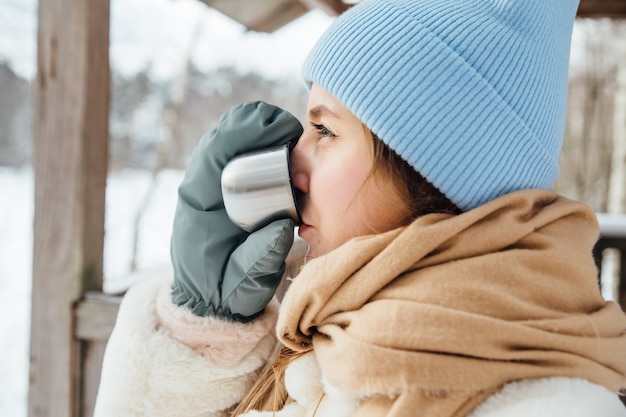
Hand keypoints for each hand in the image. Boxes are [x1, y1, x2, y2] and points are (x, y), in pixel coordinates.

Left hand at [170, 101, 302, 321]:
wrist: (210, 298)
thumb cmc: (227, 290)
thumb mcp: (244, 284)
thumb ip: (262, 259)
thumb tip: (284, 227)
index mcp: (198, 204)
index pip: (215, 152)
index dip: (247, 132)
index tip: (283, 130)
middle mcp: (199, 186)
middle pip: (221, 135)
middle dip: (256, 122)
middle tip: (291, 126)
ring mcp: (210, 183)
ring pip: (229, 138)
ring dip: (258, 128)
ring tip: (289, 131)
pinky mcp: (223, 184)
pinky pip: (238, 151)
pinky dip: (259, 140)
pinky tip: (282, 143)